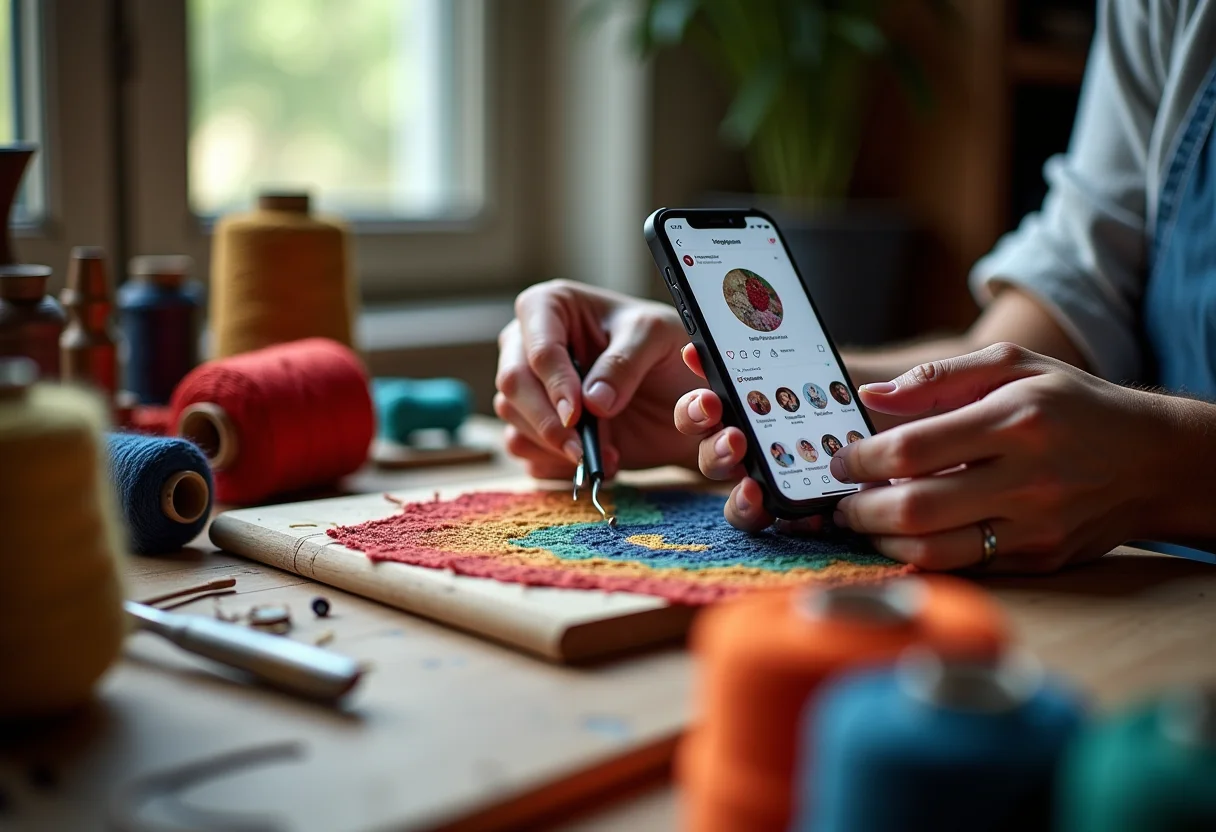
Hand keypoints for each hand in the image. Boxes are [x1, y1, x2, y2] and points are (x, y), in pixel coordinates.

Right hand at [495, 280, 700, 477]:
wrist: (675, 392)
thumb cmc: (663, 346)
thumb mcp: (657, 336)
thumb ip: (624, 362)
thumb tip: (592, 401)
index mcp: (551, 307)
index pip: (538, 346)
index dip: (555, 382)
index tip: (577, 413)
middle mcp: (527, 343)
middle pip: (512, 383)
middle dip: (546, 421)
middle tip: (580, 448)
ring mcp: (527, 386)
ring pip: (512, 419)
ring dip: (555, 446)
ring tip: (605, 454)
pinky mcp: (533, 424)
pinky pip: (523, 448)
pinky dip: (557, 464)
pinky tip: (596, 460)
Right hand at [672, 344, 826, 533]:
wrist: (888, 414)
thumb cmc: (843, 385)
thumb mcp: (809, 361)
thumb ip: (754, 355)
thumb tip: (695, 351)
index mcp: (740, 409)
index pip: (701, 412)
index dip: (696, 410)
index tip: (709, 403)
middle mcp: (746, 447)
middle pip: (712, 457)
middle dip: (716, 450)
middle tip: (735, 441)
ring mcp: (769, 480)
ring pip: (738, 498)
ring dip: (738, 498)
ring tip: (754, 490)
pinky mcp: (797, 505)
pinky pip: (779, 521)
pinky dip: (788, 520)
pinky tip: (809, 514)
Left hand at [830, 343, 1162, 572]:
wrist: (1152, 459)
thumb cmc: (1071, 404)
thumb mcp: (1013, 366)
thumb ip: (937, 378)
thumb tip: (871, 396)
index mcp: (1014, 420)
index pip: (911, 449)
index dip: (860, 459)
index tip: (840, 460)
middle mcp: (1027, 478)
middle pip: (915, 507)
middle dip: (860, 509)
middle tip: (842, 501)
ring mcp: (1036, 526)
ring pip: (936, 550)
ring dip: (884, 540)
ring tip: (867, 522)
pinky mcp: (1041, 560)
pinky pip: (966, 568)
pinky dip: (923, 557)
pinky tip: (906, 538)